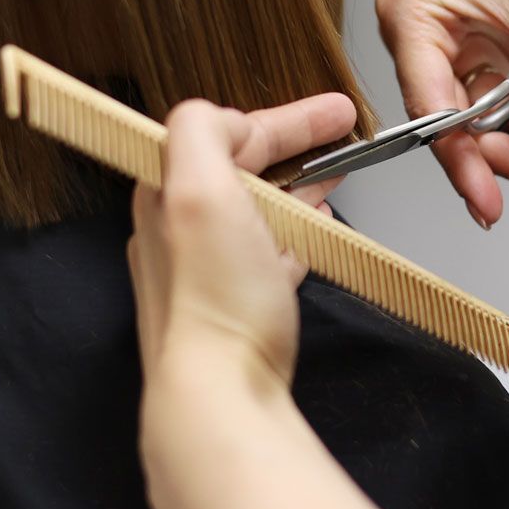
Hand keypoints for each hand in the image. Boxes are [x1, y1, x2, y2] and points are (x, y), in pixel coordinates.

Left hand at [128, 94, 354, 411]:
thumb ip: (202, 131)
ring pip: (255, 210)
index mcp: (166, 194)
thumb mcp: (200, 188)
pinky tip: (315, 233)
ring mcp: (203, 272)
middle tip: (342, 132)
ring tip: (336, 176)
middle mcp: (176, 231)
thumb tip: (223, 119)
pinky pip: (264, 254)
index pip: (226, 133)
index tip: (336, 112)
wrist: (218, 396)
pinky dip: (293, 233)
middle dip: (293, 146)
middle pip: (241, 169)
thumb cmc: (215, 301)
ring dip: (297, 187)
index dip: (286, 118)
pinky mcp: (230, 307)